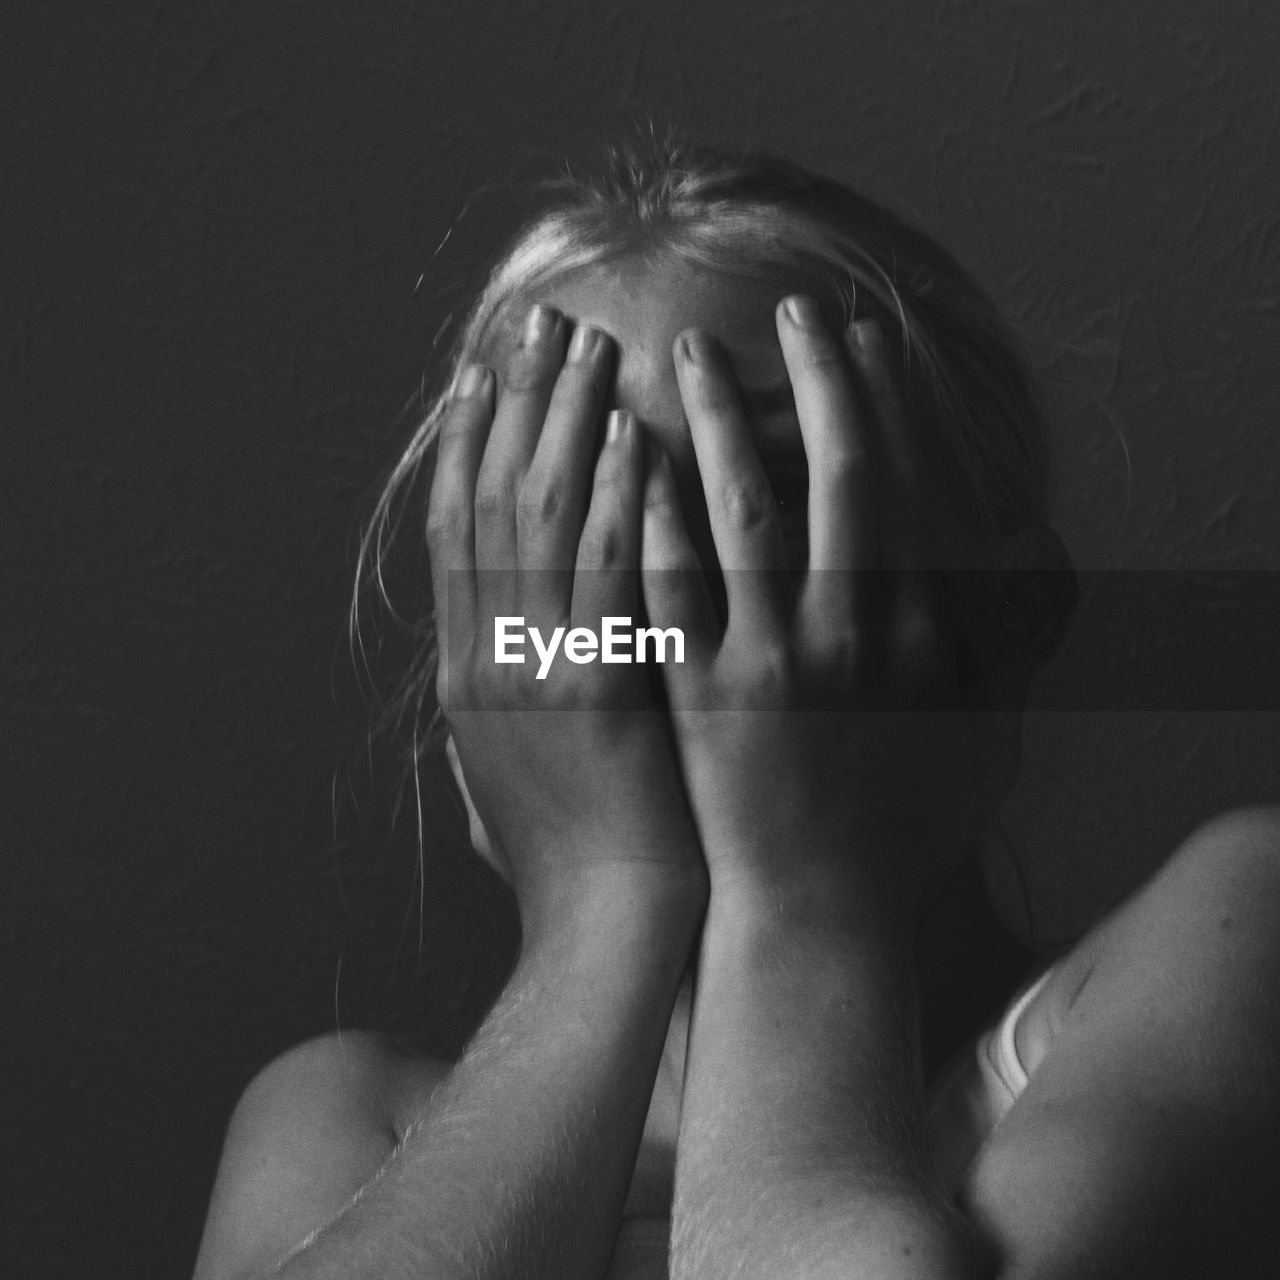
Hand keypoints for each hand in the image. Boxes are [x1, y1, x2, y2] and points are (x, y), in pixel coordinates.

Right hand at [427, 305, 704, 924]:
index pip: (455, 531)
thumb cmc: (576, 855)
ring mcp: (536, 672)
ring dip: (563, 424)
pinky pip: (604, 571)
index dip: (465, 443)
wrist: (612, 929)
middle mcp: (487, 658)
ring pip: (540, 519)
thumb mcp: (512, 773)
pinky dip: (615, 497)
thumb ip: (507, 697)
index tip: (483, 371)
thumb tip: (496, 648)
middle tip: (538, 320)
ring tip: (588, 343)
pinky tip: (636, 431)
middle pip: (489, 501)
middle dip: (513, 405)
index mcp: (467, 672)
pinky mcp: (598, 691)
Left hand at [639, 297, 1025, 914]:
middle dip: (820, 380)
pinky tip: (634, 461)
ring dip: (723, 422)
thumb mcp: (975, 736)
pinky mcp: (704, 697)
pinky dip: (655, 521)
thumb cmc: (899, 833)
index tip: (861, 340)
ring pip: (746, 515)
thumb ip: (985, 648)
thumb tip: (1002, 573)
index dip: (884, 404)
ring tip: (690, 354)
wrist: (824, 915)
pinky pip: (673, 592)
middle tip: (792, 308)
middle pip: (841, 475)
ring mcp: (774, 660)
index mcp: (919, 632)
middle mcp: (854, 631)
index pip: (905, 486)